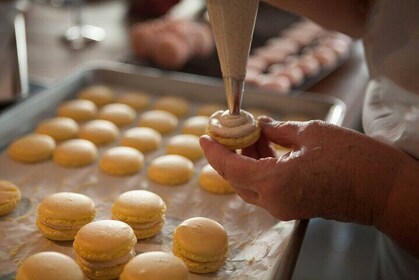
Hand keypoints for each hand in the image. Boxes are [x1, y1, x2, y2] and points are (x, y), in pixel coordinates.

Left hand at [200, 117, 402, 224]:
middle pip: (237, 178)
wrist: (384, 190)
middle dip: (231, 153)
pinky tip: (268, 147)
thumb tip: (262, 125)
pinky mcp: (294, 207)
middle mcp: (274, 201)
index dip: (215, 151)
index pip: (230, 168)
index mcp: (274, 183)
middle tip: (232, 130)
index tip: (204, 136)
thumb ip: (279, 130)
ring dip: (247, 159)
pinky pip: (266, 188)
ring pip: (251, 184)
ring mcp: (284, 207)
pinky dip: (261, 169)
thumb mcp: (311, 133)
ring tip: (256, 133)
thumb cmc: (354, 160)